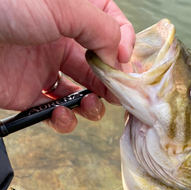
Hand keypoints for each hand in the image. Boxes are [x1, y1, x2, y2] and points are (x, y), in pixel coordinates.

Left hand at [0, 0, 134, 132]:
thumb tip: (120, 57)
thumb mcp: (62, 5)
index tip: (123, 62)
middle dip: (111, 84)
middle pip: (98, 66)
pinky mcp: (27, 93)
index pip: (109, 28)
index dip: (122, 46)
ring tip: (90, 107)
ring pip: (80, 93)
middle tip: (118, 97)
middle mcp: (59, 39)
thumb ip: (100, 29)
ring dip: (92, 106)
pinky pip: (53, 112)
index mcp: (69, 13)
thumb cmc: (5, 5)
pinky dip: (64, 120)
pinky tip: (63, 115)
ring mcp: (43, 67)